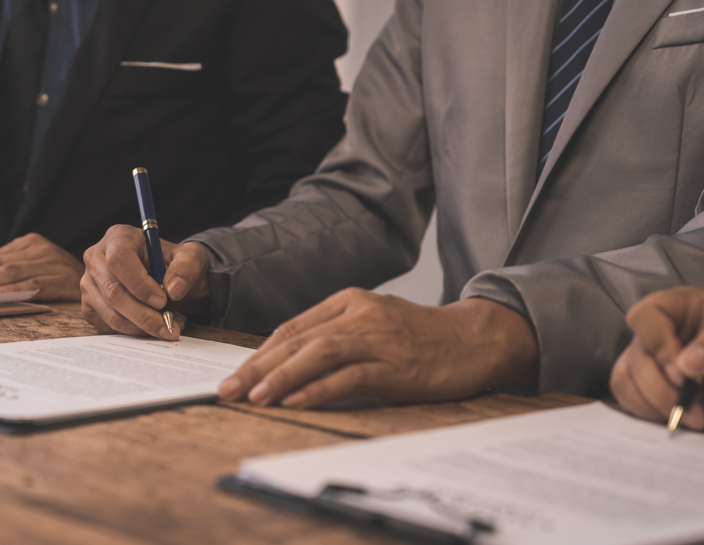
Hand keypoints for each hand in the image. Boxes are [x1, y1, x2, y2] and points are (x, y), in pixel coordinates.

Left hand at [0, 233, 82, 300]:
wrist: (105, 280)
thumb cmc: (62, 281)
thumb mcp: (34, 271)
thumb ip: (5, 275)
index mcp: (29, 243)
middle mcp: (40, 248)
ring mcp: (52, 262)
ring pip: (12, 273)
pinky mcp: (63, 278)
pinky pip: (34, 284)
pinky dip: (14, 290)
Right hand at [81, 224, 210, 339]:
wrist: (165, 277)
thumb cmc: (173, 262)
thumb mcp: (190, 257)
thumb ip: (186, 268)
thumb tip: (174, 289)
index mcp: (118, 237)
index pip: (119, 260)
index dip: (139, 284)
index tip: (162, 302)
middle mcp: (96, 258)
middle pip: (113, 292)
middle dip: (144, 316)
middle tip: (170, 326)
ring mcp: (89, 284)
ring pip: (111, 314)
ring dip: (143, 328)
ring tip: (169, 326)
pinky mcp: (89, 306)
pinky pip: (108, 327)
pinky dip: (134, 333)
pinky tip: (154, 326)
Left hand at [217, 289, 538, 407]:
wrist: (474, 338)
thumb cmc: (419, 337)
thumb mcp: (371, 324)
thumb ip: (333, 336)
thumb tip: (286, 363)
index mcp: (348, 301)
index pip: (292, 328)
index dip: (259, 354)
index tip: (235, 375)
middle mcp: (359, 314)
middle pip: (297, 340)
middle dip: (258, 367)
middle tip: (229, 390)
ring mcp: (378, 338)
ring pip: (318, 354)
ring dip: (282, 377)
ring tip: (256, 397)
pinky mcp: (396, 365)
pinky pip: (350, 376)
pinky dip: (319, 389)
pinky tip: (297, 401)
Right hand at [610, 287, 703, 429]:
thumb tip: (686, 366)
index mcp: (671, 308)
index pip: (644, 318)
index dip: (659, 347)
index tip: (683, 376)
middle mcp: (649, 333)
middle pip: (636, 359)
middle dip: (662, 391)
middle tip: (692, 412)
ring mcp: (641, 357)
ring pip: (625, 381)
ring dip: (654, 406)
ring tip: (688, 418)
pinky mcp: (640, 381)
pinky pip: (628, 398)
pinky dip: (649, 413)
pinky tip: (675, 418)